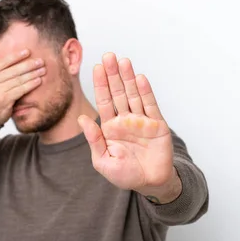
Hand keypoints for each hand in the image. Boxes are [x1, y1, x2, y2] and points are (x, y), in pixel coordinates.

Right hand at [0, 49, 45, 124]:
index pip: (3, 62)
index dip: (16, 56)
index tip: (28, 52)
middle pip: (13, 70)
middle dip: (29, 65)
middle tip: (40, 61)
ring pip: (18, 80)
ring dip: (32, 74)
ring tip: (42, 70)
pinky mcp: (4, 100)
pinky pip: (20, 90)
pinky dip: (30, 84)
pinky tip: (38, 81)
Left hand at [77, 53, 174, 191]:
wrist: (150, 184)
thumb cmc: (125, 175)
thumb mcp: (103, 161)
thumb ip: (94, 140)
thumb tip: (82, 119)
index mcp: (110, 128)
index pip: (103, 101)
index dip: (100, 84)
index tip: (96, 67)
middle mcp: (125, 120)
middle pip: (118, 93)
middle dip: (113, 75)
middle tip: (109, 56)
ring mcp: (141, 121)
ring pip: (134, 94)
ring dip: (128, 78)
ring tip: (123, 61)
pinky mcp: (157, 124)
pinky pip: (151, 105)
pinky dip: (146, 91)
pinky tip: (140, 78)